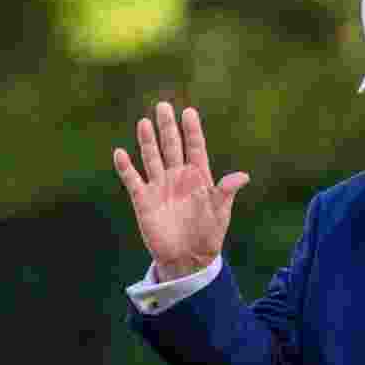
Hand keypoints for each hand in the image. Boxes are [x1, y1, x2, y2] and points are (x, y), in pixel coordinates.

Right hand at [113, 102, 249, 281]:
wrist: (187, 258)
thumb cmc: (208, 234)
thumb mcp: (220, 212)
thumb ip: (226, 192)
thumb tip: (243, 176)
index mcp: (199, 177)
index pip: (195, 148)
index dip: (192, 131)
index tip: (189, 112)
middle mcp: (178, 177)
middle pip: (172, 147)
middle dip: (167, 128)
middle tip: (163, 106)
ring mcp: (159, 187)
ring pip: (152, 158)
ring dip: (148, 142)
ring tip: (145, 122)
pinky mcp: (143, 200)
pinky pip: (133, 180)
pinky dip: (126, 167)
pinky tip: (121, 153)